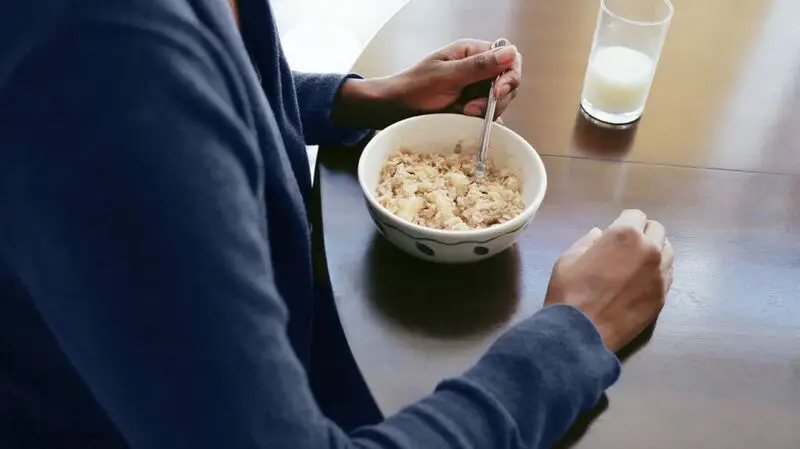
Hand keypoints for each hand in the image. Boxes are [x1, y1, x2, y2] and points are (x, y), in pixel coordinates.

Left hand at [389, 38, 522, 117]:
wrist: (396, 109)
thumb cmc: (415, 88)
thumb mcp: (446, 76)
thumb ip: (478, 66)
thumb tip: (510, 53)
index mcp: (472, 52)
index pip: (508, 59)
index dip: (509, 75)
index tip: (498, 91)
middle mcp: (477, 68)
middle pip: (508, 83)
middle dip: (494, 99)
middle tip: (471, 109)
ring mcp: (475, 88)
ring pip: (499, 101)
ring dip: (486, 111)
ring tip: (463, 113)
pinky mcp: (472, 106)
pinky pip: (488, 113)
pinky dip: (482, 119)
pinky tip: (467, 119)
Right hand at [544, 210, 674, 352]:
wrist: (580, 332)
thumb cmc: (570, 291)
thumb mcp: (568, 258)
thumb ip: (588, 241)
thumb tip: (599, 235)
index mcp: (625, 234)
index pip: (635, 215)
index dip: (624, 222)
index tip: (616, 233)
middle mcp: (649, 249)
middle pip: (657, 230)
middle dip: (643, 233)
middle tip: (628, 247)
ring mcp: (660, 274)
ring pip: (667, 251)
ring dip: (654, 251)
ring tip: (637, 264)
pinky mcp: (663, 296)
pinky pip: (667, 275)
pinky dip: (658, 272)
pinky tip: (642, 281)